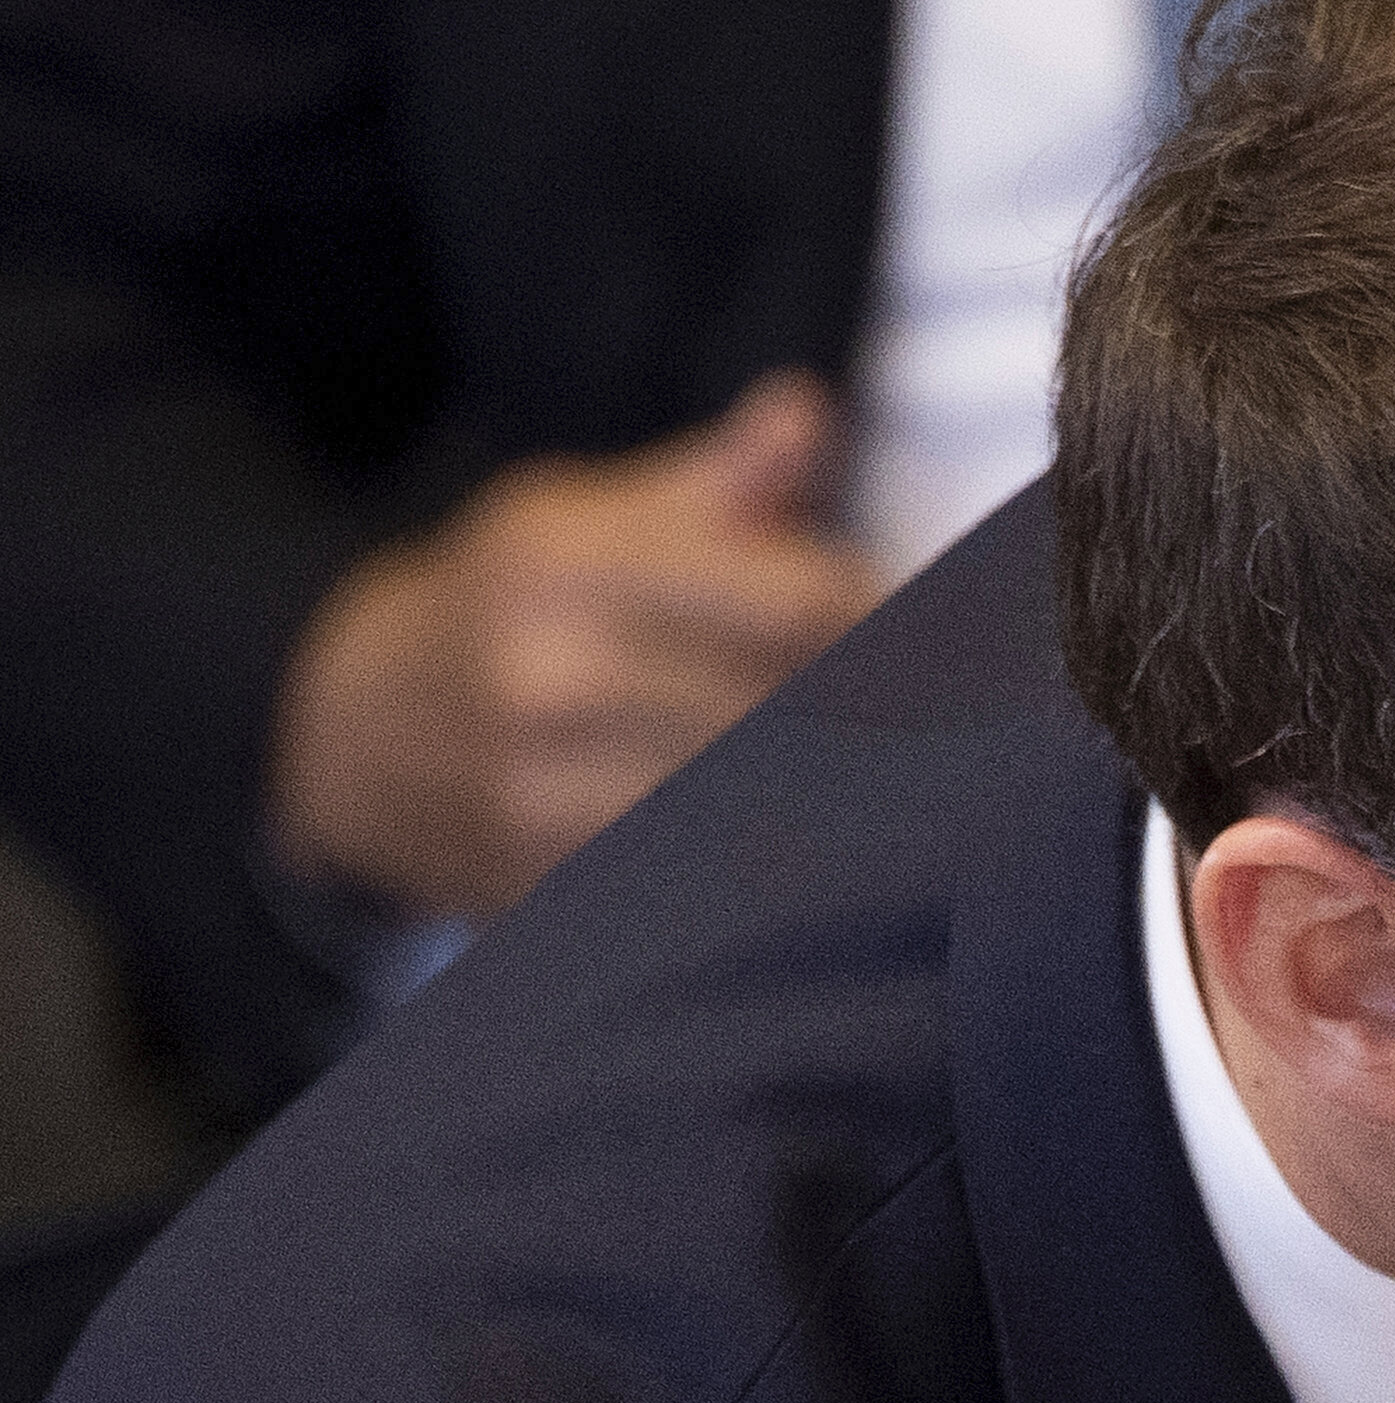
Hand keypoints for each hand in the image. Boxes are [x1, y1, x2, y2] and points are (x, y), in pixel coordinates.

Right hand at [269, 371, 883, 919]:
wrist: (349, 731)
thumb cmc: (504, 608)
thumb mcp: (583, 513)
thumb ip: (716, 479)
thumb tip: (806, 411)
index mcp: (568, 564)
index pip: (799, 606)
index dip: (883, 628)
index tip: (931, 641)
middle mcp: (553, 678)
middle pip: (796, 714)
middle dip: (875, 720)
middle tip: (932, 728)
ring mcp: (545, 793)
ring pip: (763, 809)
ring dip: (838, 803)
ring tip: (877, 786)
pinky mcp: (551, 886)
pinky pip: (707, 887)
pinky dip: (769, 873)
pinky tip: (807, 853)